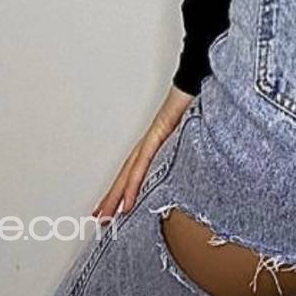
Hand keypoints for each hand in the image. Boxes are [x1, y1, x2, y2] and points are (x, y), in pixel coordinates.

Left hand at [92, 84, 193, 221]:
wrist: (195, 78)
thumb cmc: (194, 100)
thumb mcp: (192, 132)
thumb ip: (187, 148)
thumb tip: (193, 164)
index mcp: (155, 142)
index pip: (134, 169)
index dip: (122, 188)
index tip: (114, 206)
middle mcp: (149, 141)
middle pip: (125, 174)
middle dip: (112, 197)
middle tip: (99, 217)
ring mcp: (151, 138)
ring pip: (128, 173)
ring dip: (116, 196)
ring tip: (106, 215)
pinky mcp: (157, 134)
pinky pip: (143, 164)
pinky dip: (133, 183)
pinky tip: (127, 201)